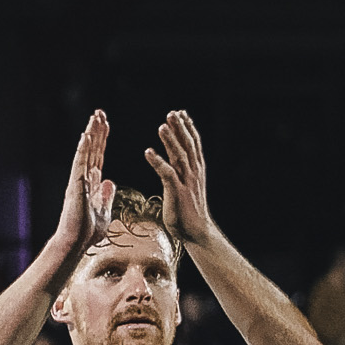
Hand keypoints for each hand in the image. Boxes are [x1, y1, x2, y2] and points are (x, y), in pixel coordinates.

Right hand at [53, 109, 113, 254]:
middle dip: (96, 130)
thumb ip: (105, 196)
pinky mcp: (75, 186)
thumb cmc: (87, 232)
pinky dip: (83, 149)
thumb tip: (109, 181)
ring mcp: (78, 181)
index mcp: (91, 183)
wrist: (75, 243)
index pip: (98, 155)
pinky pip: (80, 164)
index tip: (105, 124)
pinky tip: (86, 136)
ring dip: (90, 134)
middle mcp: (83, 178)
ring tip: (95, 117)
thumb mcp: (104, 212)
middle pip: (91, 149)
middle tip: (99, 112)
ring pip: (85, 152)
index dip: (102, 139)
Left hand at [150, 107, 213, 254]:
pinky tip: (148, 151)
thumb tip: (177, 163)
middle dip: (180, 128)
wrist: (197, 231)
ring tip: (162, 125)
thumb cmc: (189, 211)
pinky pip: (166, 173)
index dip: (188, 128)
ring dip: (170, 140)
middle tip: (172, 113)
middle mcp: (193, 172)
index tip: (182, 113)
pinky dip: (157, 161)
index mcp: (196, 170)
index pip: (194, 144)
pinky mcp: (177, 192)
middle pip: (187, 145)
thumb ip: (183, 172)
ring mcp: (186, 182)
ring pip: (179, 156)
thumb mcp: (189, 186)